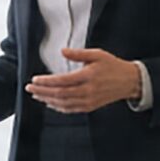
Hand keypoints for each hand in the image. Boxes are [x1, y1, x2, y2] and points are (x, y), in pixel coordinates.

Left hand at [26, 49, 140, 113]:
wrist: (129, 82)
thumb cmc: (113, 66)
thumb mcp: (97, 54)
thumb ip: (78, 54)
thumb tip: (62, 51)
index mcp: (89, 76)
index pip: (62, 81)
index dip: (47, 82)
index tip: (35, 79)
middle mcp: (88, 91)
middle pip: (60, 94)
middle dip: (42, 92)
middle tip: (29, 88)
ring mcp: (89, 101)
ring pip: (63, 103)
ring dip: (47, 100)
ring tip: (36, 95)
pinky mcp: (90, 107)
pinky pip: (71, 109)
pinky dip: (58, 107)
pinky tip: (50, 103)